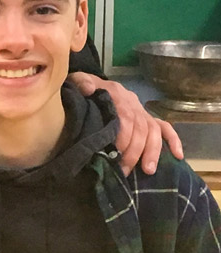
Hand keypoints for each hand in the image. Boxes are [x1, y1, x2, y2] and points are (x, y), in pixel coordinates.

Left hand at [68, 72, 183, 175]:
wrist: (86, 84)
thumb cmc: (80, 89)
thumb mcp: (75, 82)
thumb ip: (80, 83)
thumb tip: (88, 89)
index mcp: (116, 94)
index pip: (125, 117)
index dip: (123, 137)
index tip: (115, 154)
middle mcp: (132, 102)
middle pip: (140, 128)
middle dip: (135, 151)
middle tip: (125, 170)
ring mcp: (142, 110)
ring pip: (154, 131)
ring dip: (152, 151)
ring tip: (148, 170)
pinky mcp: (147, 117)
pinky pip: (165, 127)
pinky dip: (173, 141)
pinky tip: (178, 156)